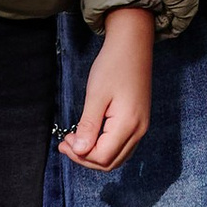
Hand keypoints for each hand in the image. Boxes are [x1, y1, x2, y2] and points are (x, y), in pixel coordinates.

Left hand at [58, 6, 154, 170]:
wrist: (133, 44)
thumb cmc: (113, 66)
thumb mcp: (96, 95)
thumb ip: (88, 126)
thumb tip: (80, 151)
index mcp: (128, 124)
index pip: (102, 156)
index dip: (80, 155)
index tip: (65, 140)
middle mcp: (139, 130)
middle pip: (110, 162)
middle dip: (85, 158)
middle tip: (66, 144)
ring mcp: (141, 126)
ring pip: (117, 157)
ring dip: (94, 155)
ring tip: (75, 142)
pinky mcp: (139, 121)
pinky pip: (122, 145)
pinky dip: (105, 147)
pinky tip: (90, 136)